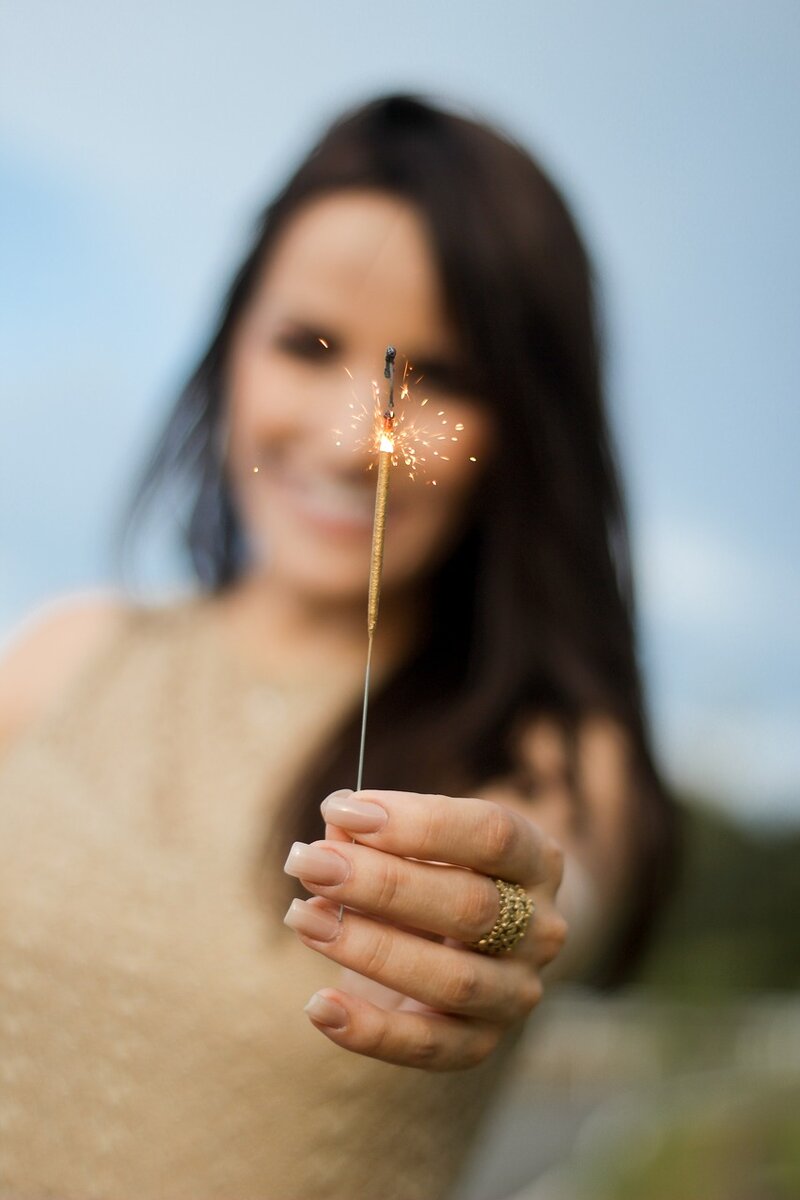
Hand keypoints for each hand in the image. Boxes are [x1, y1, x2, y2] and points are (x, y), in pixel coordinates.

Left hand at [283, 788, 567, 1070]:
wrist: (473, 946)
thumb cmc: (437, 874)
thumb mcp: (417, 845)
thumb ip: (376, 833)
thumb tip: (336, 826)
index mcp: (536, 861)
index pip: (491, 834)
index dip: (417, 822)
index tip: (341, 808)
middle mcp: (540, 929)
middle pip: (470, 906)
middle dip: (380, 883)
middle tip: (309, 863)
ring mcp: (516, 992)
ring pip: (453, 979)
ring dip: (369, 948)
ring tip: (303, 918)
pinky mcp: (481, 1043)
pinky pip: (429, 1046)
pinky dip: (371, 1031)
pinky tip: (318, 1004)